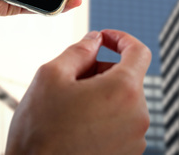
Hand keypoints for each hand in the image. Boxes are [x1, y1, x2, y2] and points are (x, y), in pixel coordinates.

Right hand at [6, 29, 151, 154]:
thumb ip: (79, 50)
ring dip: (101, 92)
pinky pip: (121, 121)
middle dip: (101, 69)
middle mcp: (138, 117)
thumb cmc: (40, 131)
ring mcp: (135, 140)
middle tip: (72, 78)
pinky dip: (104, 113)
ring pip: (123, 99)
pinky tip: (77, 124)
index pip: (139, 51)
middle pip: (127, 76)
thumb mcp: (52, 76)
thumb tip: (95, 39)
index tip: (104, 38)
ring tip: (71, 106)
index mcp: (124, 91)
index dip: (121, 38)